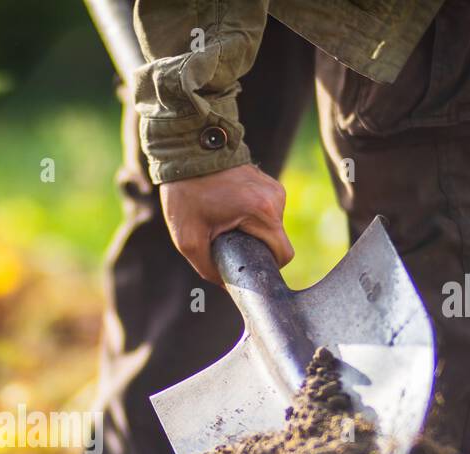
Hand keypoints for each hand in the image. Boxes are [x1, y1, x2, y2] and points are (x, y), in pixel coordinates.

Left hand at [158, 164, 293, 284]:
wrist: (187, 151)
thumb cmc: (186, 193)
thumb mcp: (189, 240)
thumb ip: (208, 269)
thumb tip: (226, 286)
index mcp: (263, 212)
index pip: (283, 255)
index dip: (266, 268)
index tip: (246, 267)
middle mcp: (275, 199)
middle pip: (277, 242)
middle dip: (255, 250)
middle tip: (227, 245)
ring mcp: (274, 188)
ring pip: (272, 228)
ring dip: (252, 233)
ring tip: (224, 224)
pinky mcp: (269, 183)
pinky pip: (267, 213)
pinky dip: (252, 219)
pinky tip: (229, 212)